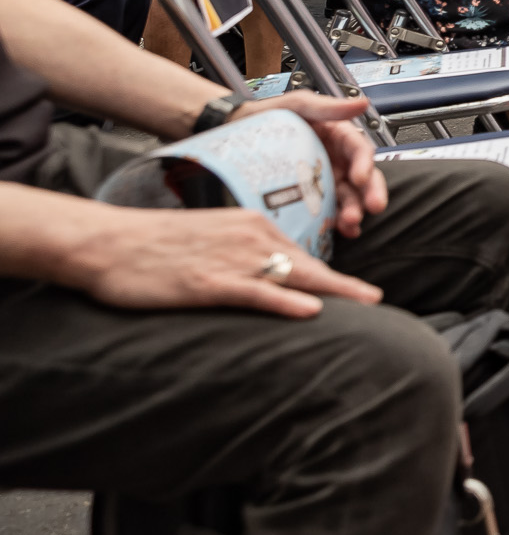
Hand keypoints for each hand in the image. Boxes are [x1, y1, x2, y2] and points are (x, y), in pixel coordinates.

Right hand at [66, 204, 380, 317]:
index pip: (302, 252)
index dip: (332, 275)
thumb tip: (268, 274)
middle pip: (307, 264)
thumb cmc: (152, 245)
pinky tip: (309, 310)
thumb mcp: (208, 240)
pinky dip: (283, 300)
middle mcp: (249, 238)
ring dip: (331, 291)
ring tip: (365, 305)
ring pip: (291, 276)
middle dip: (345, 284)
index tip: (358, 291)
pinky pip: (254, 291)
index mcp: (250, 224)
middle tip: (377, 299)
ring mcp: (230, 260)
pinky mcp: (207, 282)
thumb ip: (241, 254)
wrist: (106, 243)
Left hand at [237, 93, 385, 236]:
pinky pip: (329, 211)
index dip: (365, 164)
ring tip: (350, 224)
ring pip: (349, 198)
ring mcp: (325, 181)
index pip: (360, 150)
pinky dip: (337, 222)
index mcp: (338, 136)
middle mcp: (336, 160)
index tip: (361, 177)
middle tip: (373, 207)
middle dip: (371, 194)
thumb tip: (361, 103)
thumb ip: (327, 107)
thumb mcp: (297, 105)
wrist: (234, 132)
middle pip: (363, 178)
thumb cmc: (267, 117)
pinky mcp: (311, 198)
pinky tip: (341, 231)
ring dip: (354, 211)